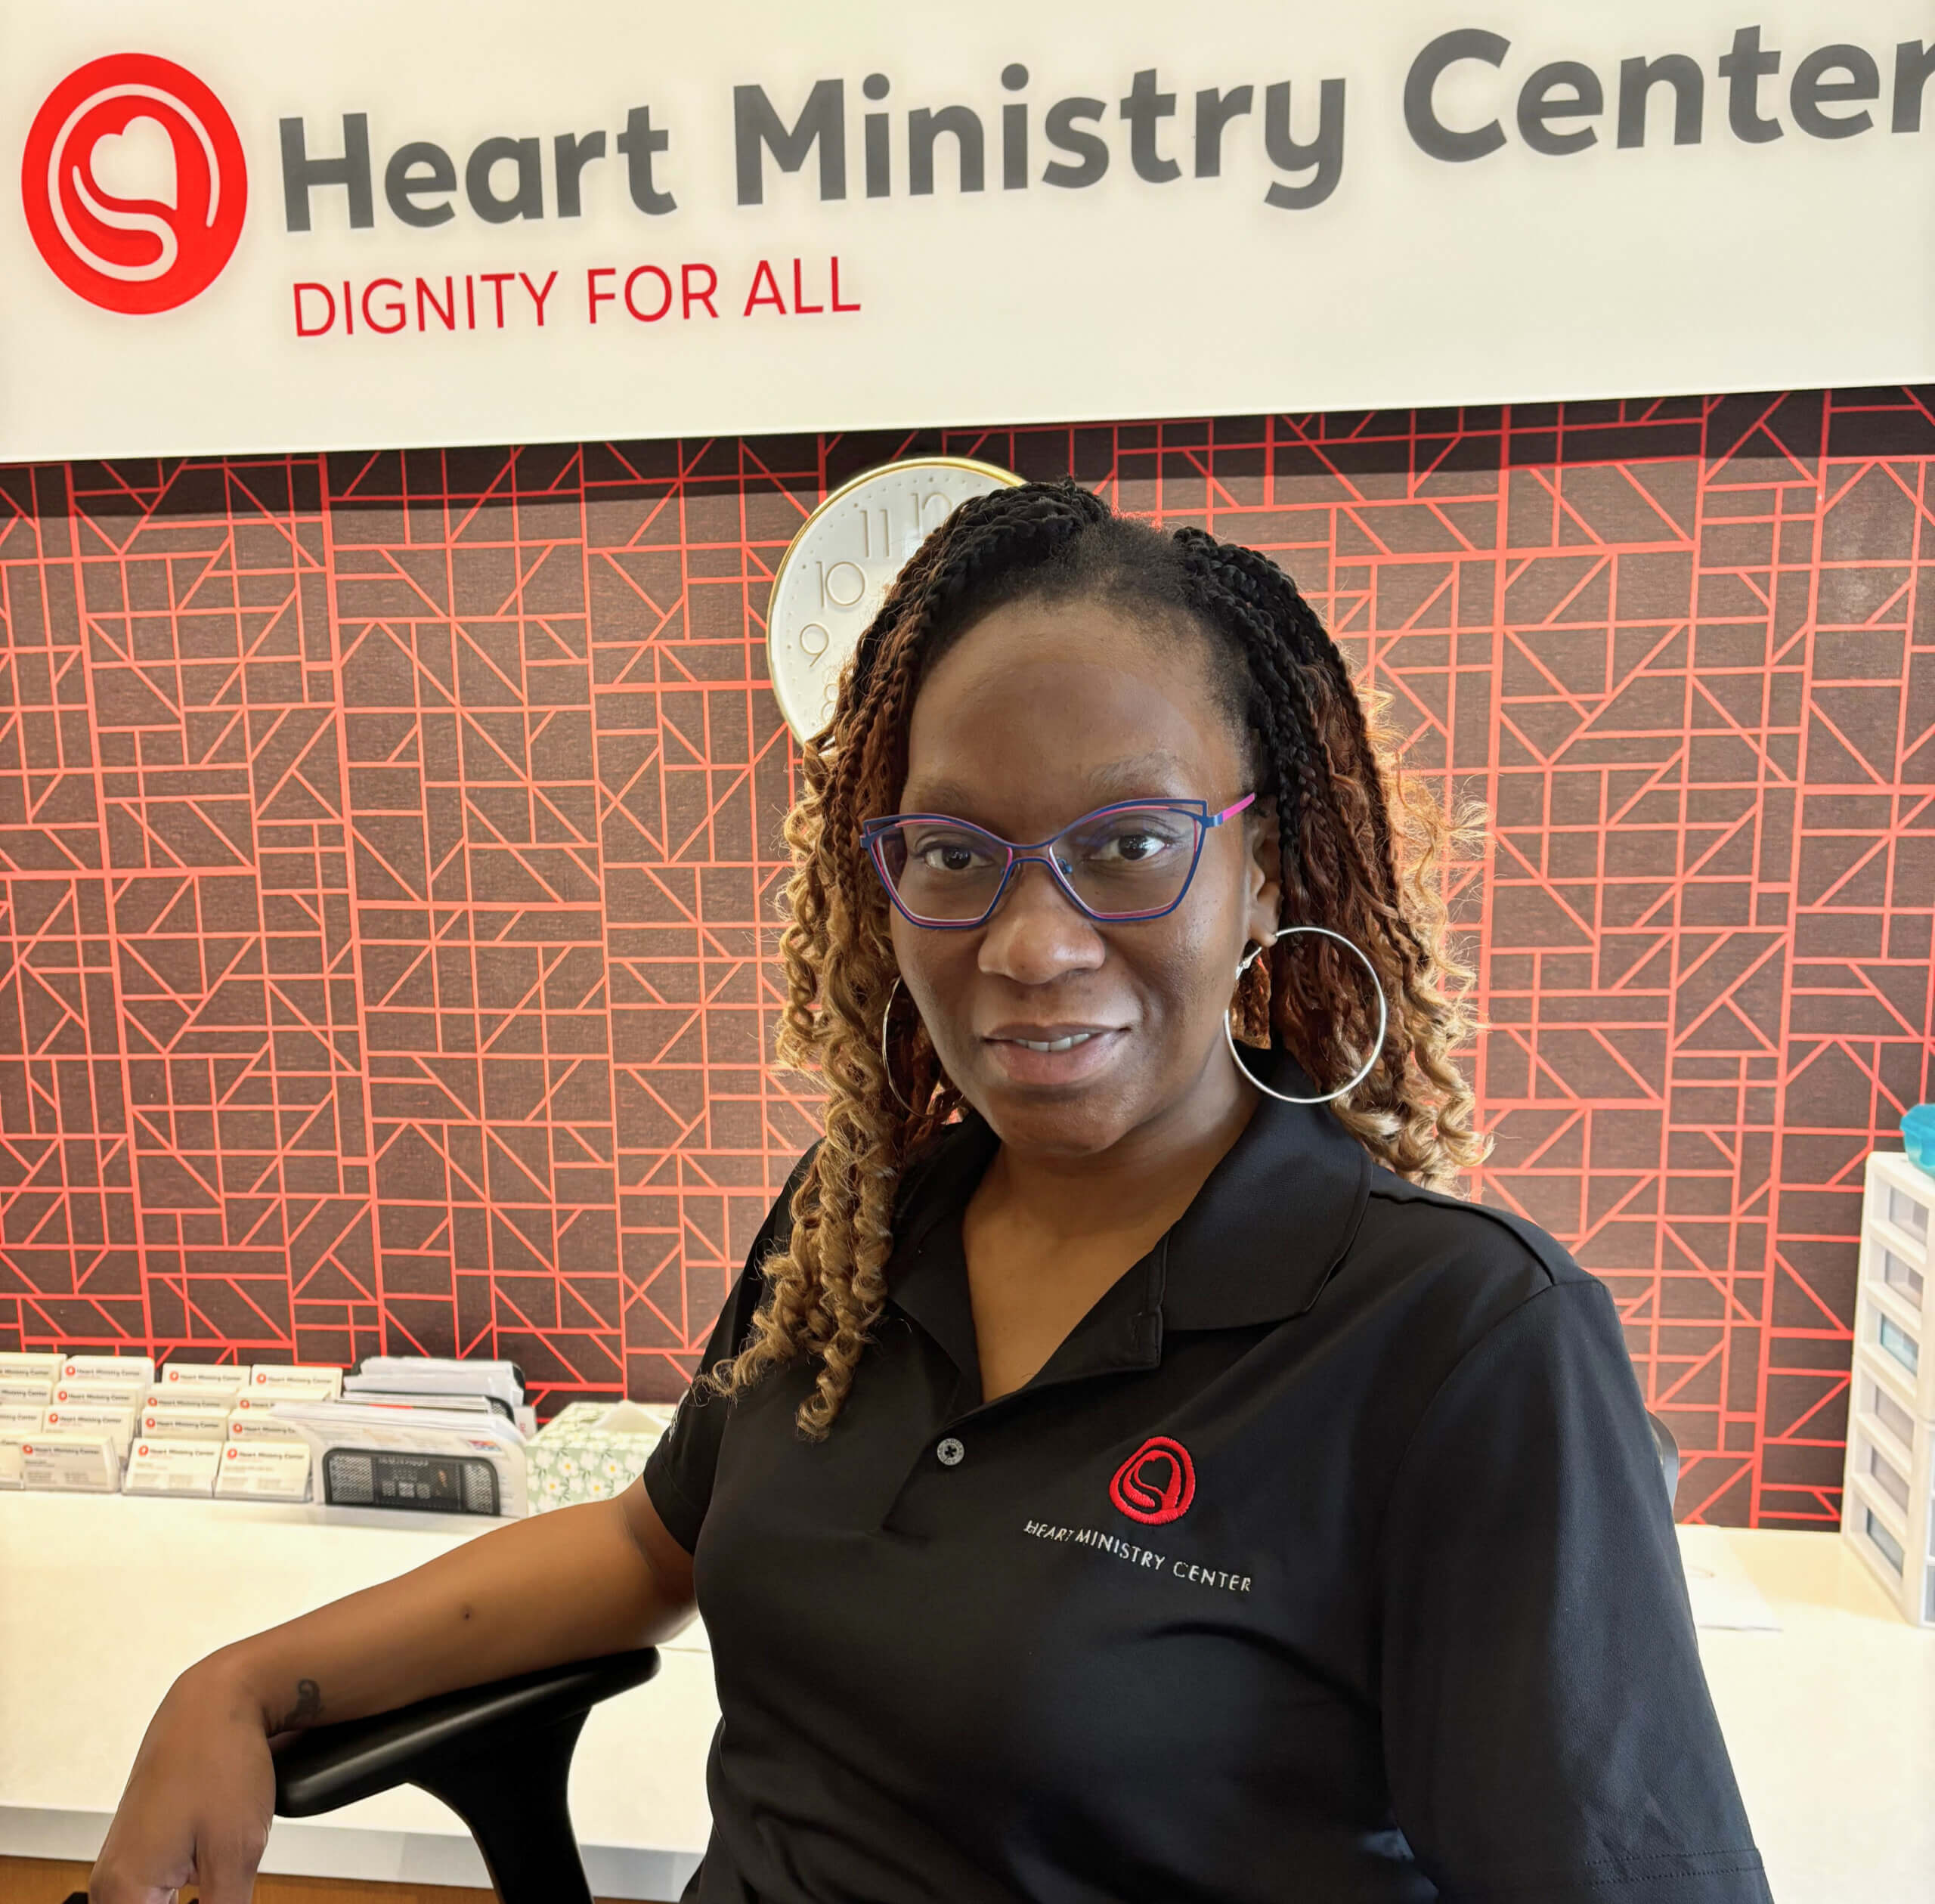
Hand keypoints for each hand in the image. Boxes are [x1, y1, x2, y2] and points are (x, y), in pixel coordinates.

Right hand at [89, 1659, 277, 1903]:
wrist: (217, 1699)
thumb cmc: (222, 1761)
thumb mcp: (235, 1853)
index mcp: (123, 1891)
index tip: (221, 1894)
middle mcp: (111, 1881)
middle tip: (223, 1882)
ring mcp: (124, 1861)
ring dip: (194, 1899)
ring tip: (222, 1873)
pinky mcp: (141, 1845)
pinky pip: (155, 1889)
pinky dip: (184, 1891)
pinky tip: (214, 1877)